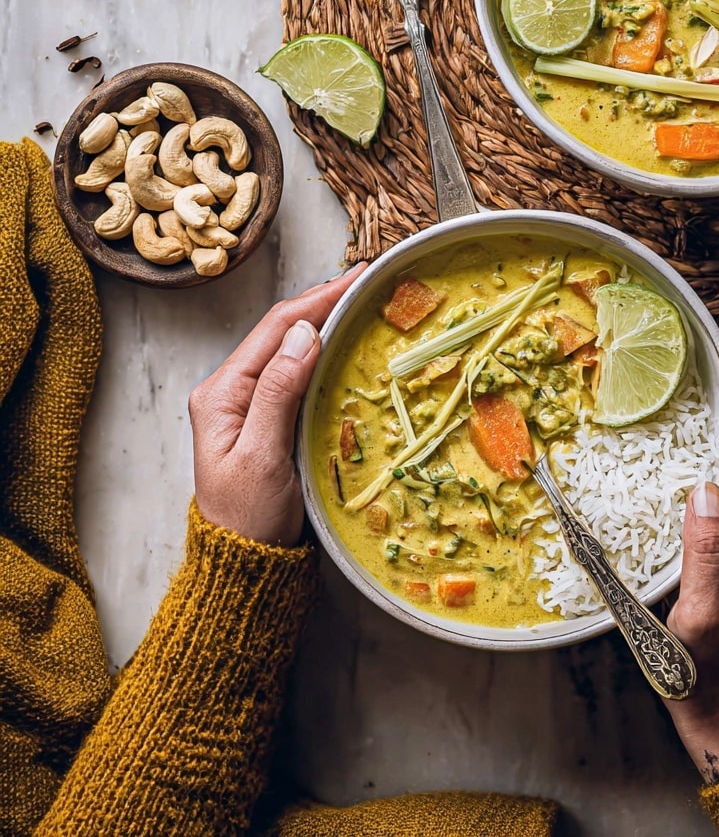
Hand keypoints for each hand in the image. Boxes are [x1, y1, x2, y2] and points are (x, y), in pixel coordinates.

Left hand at [189, 266, 365, 546]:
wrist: (246, 567)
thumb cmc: (249, 520)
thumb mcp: (262, 457)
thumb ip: (279, 392)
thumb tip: (305, 334)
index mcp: (222, 392)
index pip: (275, 329)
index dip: (318, 298)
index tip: (358, 278)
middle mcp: (233, 390)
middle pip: (283, 331)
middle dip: (325, 302)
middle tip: (370, 281)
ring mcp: (251, 404)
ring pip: (293, 349)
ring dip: (327, 322)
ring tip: (363, 301)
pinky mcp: (271, 419)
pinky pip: (300, 373)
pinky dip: (326, 352)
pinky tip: (348, 343)